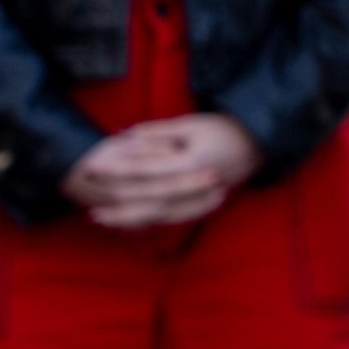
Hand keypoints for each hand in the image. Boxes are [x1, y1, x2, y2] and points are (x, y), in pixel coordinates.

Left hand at [64, 114, 262, 229]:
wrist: (259, 144)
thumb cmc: (225, 129)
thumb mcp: (191, 124)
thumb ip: (157, 133)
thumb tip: (125, 136)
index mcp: (192, 163)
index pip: (147, 170)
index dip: (118, 169)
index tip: (93, 167)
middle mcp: (196, 186)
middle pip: (150, 202)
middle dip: (118, 204)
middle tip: (89, 206)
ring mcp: (203, 199)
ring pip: (161, 216)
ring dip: (129, 219)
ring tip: (101, 218)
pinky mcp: (205, 205)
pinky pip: (173, 218)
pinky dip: (152, 222)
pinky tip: (131, 223)